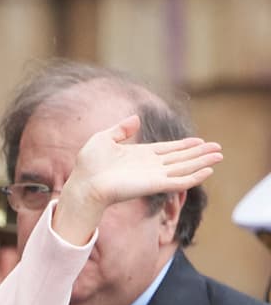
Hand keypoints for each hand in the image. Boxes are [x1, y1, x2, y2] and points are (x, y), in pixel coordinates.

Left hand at [53, 114, 220, 244]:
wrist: (84, 184)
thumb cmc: (88, 165)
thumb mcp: (104, 138)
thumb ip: (121, 129)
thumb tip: (136, 119)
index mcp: (140, 156)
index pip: (168, 150)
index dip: (184, 146)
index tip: (199, 141)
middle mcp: (149, 167)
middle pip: (181, 159)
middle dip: (200, 154)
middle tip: (218, 149)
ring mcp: (153, 176)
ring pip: (184, 169)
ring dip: (202, 162)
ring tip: (219, 157)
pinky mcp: (154, 185)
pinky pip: (179, 182)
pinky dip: (194, 177)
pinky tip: (207, 172)